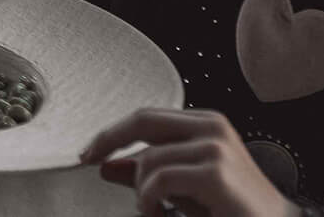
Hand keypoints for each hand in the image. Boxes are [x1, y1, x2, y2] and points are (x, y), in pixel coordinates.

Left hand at [80, 109, 296, 216]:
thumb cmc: (234, 211)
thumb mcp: (182, 188)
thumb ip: (148, 173)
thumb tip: (107, 165)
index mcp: (208, 125)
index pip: (147, 117)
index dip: (113, 132)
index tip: (90, 150)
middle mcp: (213, 129)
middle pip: (142, 121)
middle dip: (108, 139)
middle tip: (89, 160)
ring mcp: (216, 148)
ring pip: (148, 160)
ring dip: (142, 192)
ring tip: (155, 210)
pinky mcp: (215, 172)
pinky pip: (158, 179)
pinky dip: (149, 200)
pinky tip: (160, 213)